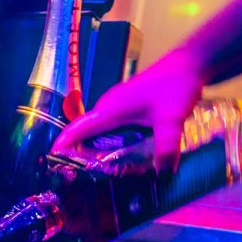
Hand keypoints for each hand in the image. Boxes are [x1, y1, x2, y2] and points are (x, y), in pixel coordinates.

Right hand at [52, 49, 206, 170]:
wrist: (190, 64)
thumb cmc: (175, 86)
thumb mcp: (171, 119)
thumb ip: (165, 146)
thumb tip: (163, 174)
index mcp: (110, 110)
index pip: (78, 128)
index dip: (63, 144)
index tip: (51, 161)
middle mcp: (108, 107)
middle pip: (85, 132)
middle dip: (78, 153)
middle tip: (78, 178)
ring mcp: (117, 106)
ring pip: (98, 131)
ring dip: (95, 148)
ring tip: (95, 171)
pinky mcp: (127, 106)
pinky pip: (110, 127)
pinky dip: (109, 142)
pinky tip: (119, 155)